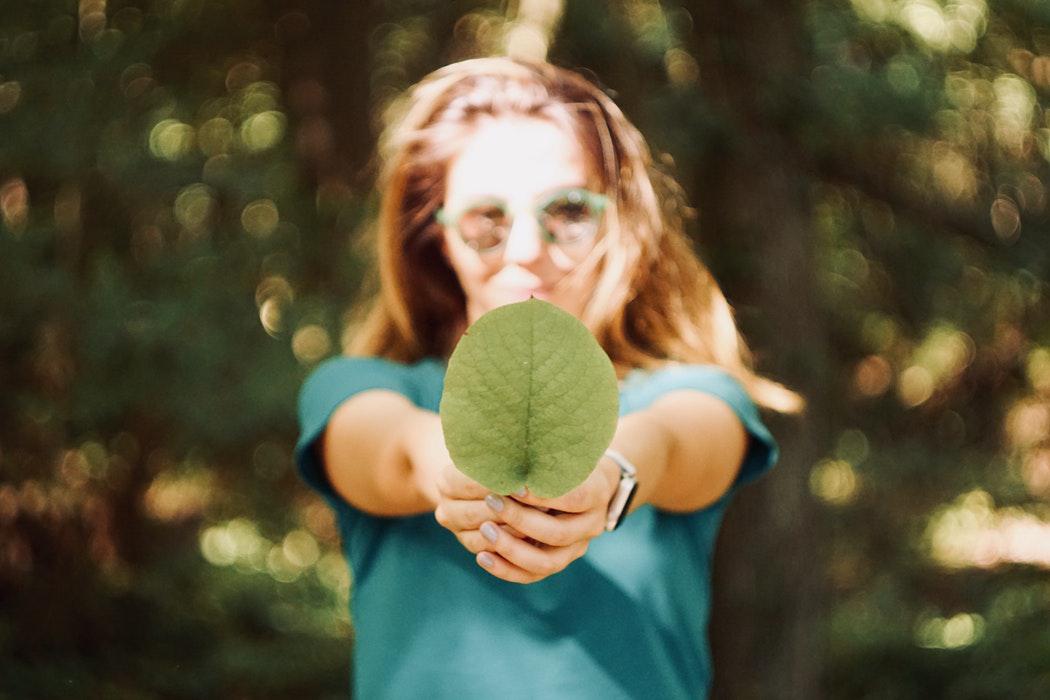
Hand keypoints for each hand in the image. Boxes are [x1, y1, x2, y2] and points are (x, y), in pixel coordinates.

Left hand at [434, 457, 619, 584]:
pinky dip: (506, 569)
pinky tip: (482, 556)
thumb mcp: (563, 448)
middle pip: (556, 533)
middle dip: (520, 519)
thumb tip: (508, 441)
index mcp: (597, 493)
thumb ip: (543, 453)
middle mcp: (591, 525)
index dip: (542, 494)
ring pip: (545, 562)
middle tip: (490, 502)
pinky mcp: (558, 561)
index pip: (573, 498)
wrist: (590, 482)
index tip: (513, 485)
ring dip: (511, 549)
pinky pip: (532, 576)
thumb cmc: (567, 457)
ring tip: (484, 530)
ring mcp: (576, 548)